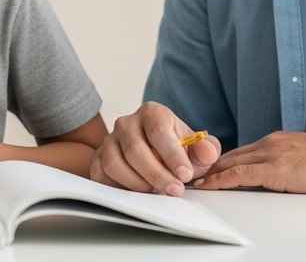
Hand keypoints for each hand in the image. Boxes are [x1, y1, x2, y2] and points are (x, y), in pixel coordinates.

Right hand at [90, 101, 220, 195]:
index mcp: (152, 113)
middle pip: (136, 150)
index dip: (173, 156)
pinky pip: (101, 175)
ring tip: (156, 192)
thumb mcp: (196, 148)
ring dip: (137, 183)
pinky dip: (118, 187)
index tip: (185, 175)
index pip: (159, 133)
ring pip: (115, 164)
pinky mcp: (98, 158)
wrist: (153, 152)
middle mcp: (127, 123)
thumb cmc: (175, 150)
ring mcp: (109, 140)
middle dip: (157, 175)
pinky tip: (136, 192)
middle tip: (174, 191)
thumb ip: (206, 149)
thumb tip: (207, 151)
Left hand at [194, 131, 305, 192]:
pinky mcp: (275, 169)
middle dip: (209, 165)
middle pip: (231, 155)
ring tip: (193, 182)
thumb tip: (278, 178)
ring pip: (230, 162)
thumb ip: (288, 164)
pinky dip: (220, 180)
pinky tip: (209, 185)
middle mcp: (270, 143)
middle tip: (190, 174)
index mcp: (278, 141)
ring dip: (209, 173)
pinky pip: (239, 174)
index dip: (221, 161)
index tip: (207, 170)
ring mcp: (271, 154)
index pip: (242, 151)